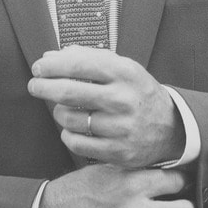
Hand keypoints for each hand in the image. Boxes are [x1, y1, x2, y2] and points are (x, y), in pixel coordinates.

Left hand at [28, 45, 183, 168]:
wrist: (171, 128)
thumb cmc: (138, 95)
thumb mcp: (123, 69)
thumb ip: (88, 58)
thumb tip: (51, 56)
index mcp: (126, 73)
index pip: (79, 65)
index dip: (52, 65)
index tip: (39, 67)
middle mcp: (124, 99)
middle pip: (68, 92)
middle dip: (43, 87)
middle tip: (35, 85)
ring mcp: (121, 127)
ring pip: (68, 119)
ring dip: (59, 112)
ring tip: (65, 109)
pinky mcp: (117, 151)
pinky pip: (75, 142)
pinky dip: (68, 134)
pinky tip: (74, 128)